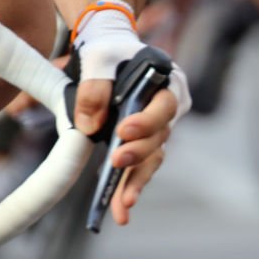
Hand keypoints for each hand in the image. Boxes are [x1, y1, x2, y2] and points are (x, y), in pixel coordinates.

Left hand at [72, 0, 190, 224]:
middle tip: (116, 163)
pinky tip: (119, 206)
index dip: (146, 122)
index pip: (163, 107)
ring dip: (135, 183)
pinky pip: (139, 167)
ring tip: (123, 206)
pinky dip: (128, 186)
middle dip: (137, 155)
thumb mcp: (98, 59)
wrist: (110, 52)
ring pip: (150, 160)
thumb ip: (94, 88)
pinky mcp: (143, 144)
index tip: (123, 131)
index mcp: (168, 84)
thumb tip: (89, 127)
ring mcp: (157, 130)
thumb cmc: (108, 51)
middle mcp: (169, 111)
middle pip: (158, 139)